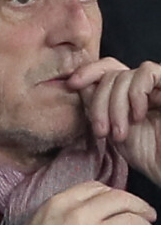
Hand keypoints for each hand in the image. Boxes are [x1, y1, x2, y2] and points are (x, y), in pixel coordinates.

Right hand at [0, 181, 155, 224]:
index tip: (120, 204)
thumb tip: (90, 212)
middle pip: (120, 199)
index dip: (113, 194)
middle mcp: (77, 216)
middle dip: (138, 205)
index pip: (96, 187)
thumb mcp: (39, 222)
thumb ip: (63, 212)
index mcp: (58, 203)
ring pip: (134, 222)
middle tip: (146, 214)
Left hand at [67, 58, 160, 184]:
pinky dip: (135, 93)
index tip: (71, 84)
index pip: (106, 69)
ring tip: (119, 133)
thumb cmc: (148, 155)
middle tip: (101, 131)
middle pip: (110, 74)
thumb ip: (95, 105)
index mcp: (129, 93)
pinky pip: (147, 72)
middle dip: (99, 103)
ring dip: (114, 106)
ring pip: (124, 75)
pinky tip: (137, 116)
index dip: (87, 72)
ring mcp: (158, 85)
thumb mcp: (111, 129)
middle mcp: (145, 86)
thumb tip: (77, 83)